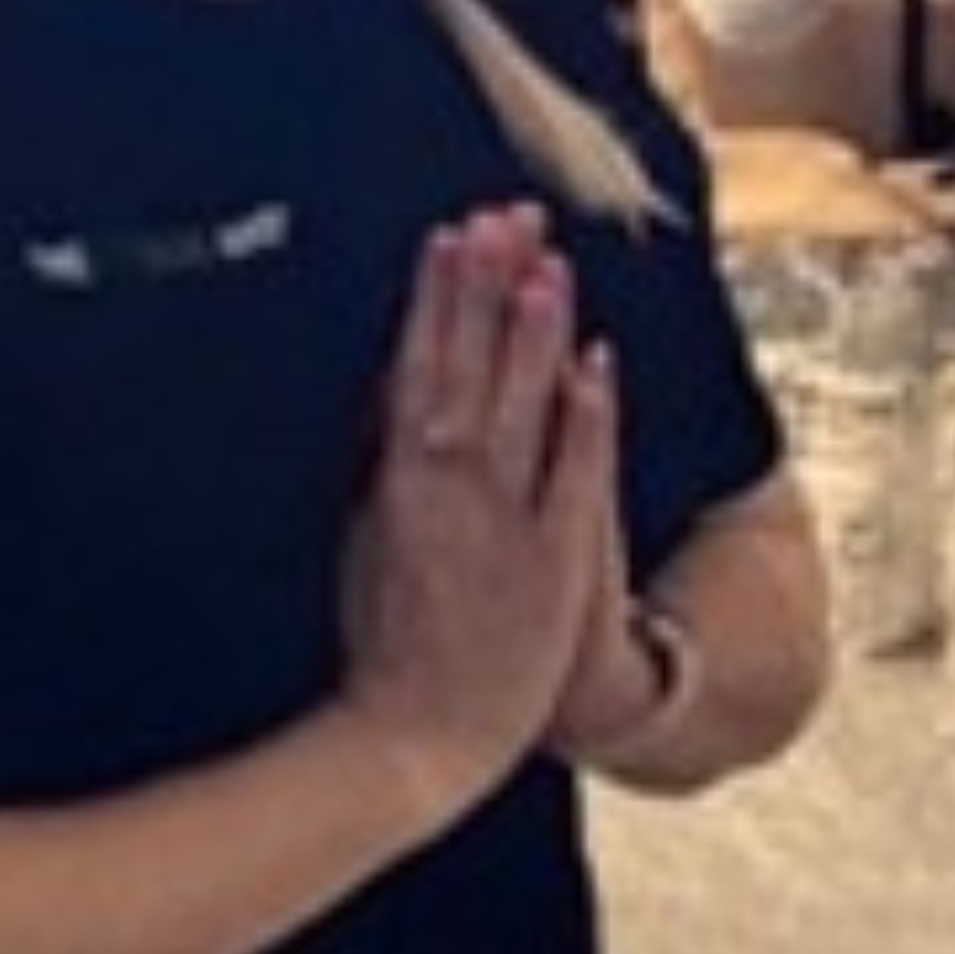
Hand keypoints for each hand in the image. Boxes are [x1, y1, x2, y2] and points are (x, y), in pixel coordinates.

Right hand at [338, 206, 615, 805]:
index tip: (447, 235)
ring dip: (534, 329)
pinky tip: (597, 361)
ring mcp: (505, 519)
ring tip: (546, 261)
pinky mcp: (554, 557)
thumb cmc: (380, 640)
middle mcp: (449, 486)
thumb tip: (388, 384)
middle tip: (504, 216)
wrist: (417, 737)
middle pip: (471, 365)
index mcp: (393, 477)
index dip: (437, 296)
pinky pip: (574, 471)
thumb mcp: (357, 535)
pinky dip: (585, 413)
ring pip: (522, 402)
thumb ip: (373, 460)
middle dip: (488, 286)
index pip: (418, 363)